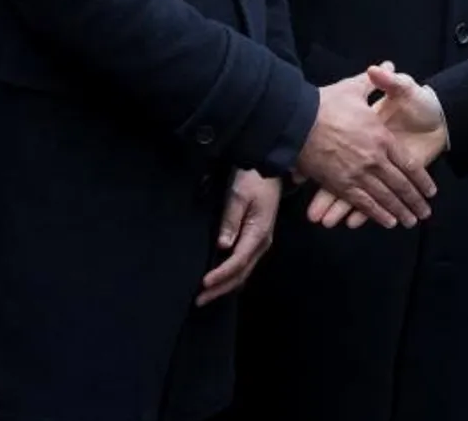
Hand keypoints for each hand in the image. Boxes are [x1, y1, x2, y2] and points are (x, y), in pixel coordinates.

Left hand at [197, 170, 279, 305]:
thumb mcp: (239, 196)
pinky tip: (219, 280)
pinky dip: (230, 275)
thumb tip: (222, 245)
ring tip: (206, 295)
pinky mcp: (255, 239)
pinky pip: (243, 264)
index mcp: (259, 233)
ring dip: (225, 285)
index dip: (221, 274)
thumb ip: (230, 220)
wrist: (268, 167)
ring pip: (243, 271)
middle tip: (200, 300)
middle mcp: (262, 243)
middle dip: (221, 288)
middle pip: (241, 273)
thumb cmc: (252, 179)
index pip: (238, 261)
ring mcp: (260, 242)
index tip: (203, 283)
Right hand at [296, 65, 438, 228]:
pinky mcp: (340, 185)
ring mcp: (357, 174)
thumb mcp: (354, 88)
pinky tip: (387, 222)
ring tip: (411, 221)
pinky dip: (376, 214)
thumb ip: (377, 81)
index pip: (408, 164)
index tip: (430, 192)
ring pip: (385, 198)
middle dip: (414, 201)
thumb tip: (389, 66)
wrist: (296, 120)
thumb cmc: (326, 103)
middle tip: (424, 213)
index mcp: (381, 138)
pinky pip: (362, 203)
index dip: (421, 180)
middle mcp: (374, 159)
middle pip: (400, 185)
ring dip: (399, 211)